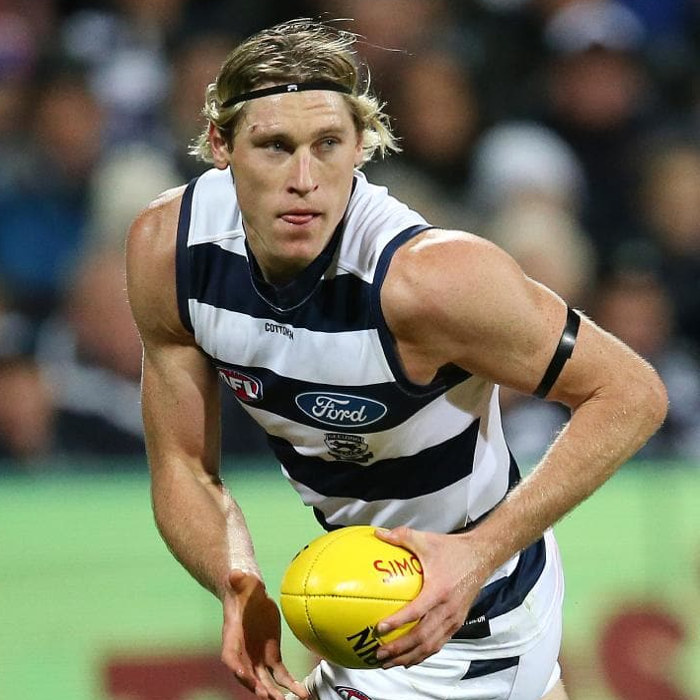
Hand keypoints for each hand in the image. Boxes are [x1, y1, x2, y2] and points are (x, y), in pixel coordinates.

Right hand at [221, 569, 308, 698]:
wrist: (250, 596)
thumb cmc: (244, 588)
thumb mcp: (242, 582)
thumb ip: (239, 580)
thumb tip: (235, 573)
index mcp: (232, 637)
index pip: (230, 656)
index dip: (236, 666)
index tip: (243, 674)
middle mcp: (243, 653)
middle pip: (248, 676)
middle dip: (257, 687)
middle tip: (268, 696)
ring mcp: (257, 658)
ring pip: (264, 681)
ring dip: (274, 693)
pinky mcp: (272, 658)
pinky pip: (281, 676)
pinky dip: (290, 685)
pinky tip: (303, 693)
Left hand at [373, 527, 487, 668]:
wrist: (481, 556)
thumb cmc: (454, 549)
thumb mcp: (426, 540)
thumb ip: (402, 537)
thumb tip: (379, 534)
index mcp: (439, 590)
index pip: (416, 611)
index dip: (398, 622)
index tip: (380, 628)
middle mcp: (448, 608)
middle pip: (422, 636)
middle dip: (399, 649)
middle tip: (379, 653)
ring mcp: (454, 618)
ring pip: (431, 645)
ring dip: (409, 657)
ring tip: (389, 663)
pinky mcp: (457, 622)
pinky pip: (439, 643)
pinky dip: (423, 654)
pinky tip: (409, 658)